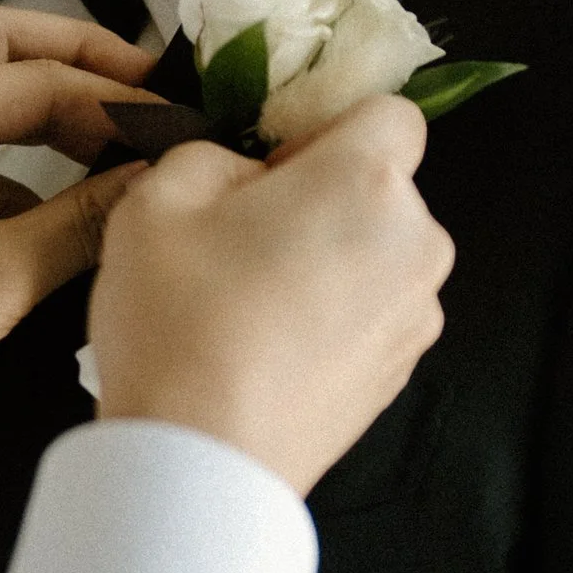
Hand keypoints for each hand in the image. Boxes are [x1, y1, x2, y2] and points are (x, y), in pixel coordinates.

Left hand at [0, 4, 153, 509]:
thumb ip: (86, 221)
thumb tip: (150, 185)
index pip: (34, 76)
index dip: (114, 98)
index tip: (172, 123)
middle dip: (75, 62)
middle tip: (144, 90)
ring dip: (37, 111)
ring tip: (109, 150)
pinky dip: (3, 164)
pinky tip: (52, 212)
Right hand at [88, 93, 451, 496]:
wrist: (201, 459)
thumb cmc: (180, 324)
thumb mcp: (157, 199)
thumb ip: (211, 154)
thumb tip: (245, 174)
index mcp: (368, 183)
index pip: (392, 113)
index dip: (329, 127)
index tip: (275, 166)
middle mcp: (415, 244)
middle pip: (382, 190)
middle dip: (324, 200)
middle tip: (242, 239)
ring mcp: (415, 317)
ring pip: (377, 255)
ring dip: (329, 261)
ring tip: (250, 303)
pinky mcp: (399, 374)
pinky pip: (372, 315)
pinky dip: (333, 319)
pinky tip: (268, 348)